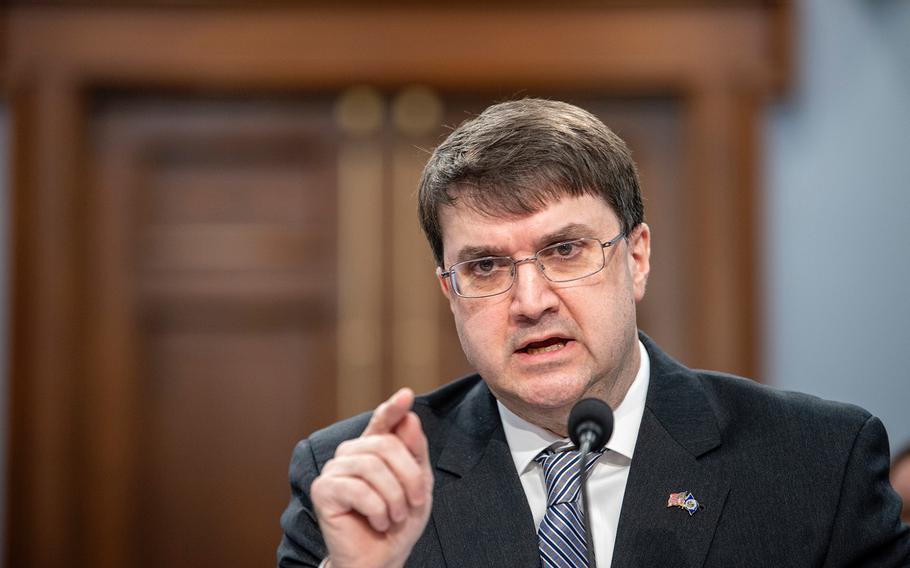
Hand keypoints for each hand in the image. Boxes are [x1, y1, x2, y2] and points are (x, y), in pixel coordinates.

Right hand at [311, 388, 432, 567]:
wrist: (380, 559)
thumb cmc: (397, 522)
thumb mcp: (418, 485)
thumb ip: (414, 451)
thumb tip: (409, 418)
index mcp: (373, 449)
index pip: (382, 422)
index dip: (392, 408)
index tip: (406, 395)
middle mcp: (351, 454)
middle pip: (386, 445)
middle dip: (409, 477)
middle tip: (415, 504)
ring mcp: (334, 470)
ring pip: (373, 467)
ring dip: (394, 497)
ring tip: (395, 516)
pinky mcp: (323, 490)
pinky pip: (358, 489)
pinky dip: (377, 509)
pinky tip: (378, 522)